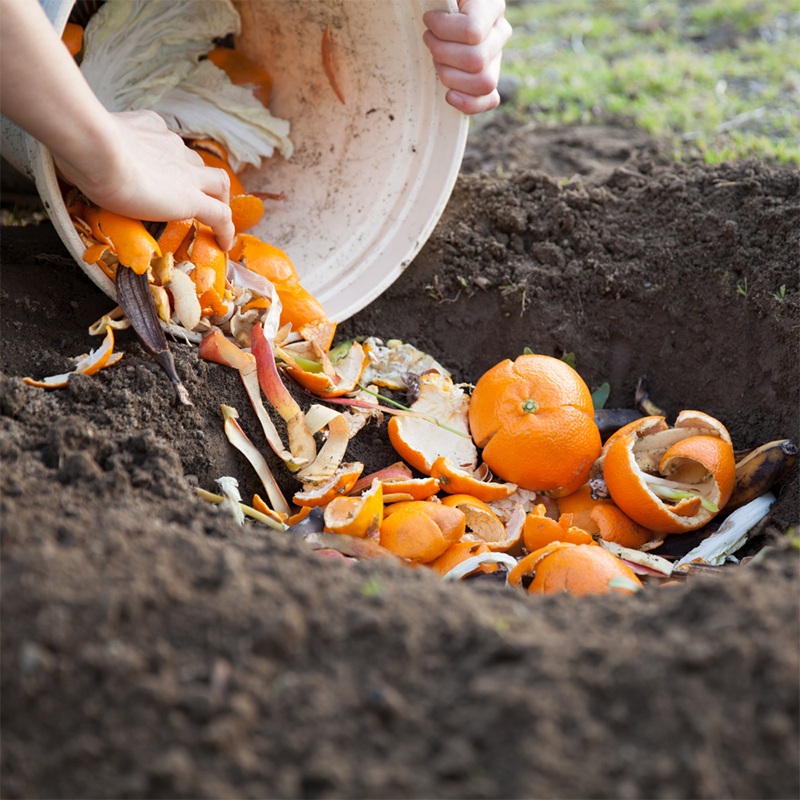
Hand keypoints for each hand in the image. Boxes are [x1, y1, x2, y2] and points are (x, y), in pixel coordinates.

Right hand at [53, 110, 235, 250]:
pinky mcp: (191, 198)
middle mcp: (173, 146)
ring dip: (220, 200)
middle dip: (200, 180)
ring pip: (219, 183)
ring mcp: (186, 174)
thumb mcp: (87, 142)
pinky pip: (221, 215)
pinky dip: (227, 230)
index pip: (169, 143)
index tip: (165, 174)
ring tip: (216, 222)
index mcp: (150, 129)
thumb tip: (67, 161)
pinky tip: (226, 244)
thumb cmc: (82, 144)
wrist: (96, 148)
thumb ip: (89, 150)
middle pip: (197, 163)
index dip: (172, 160)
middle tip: (197, 198)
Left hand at [423, 0, 511, 114]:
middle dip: (443, 54)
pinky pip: (488, 100)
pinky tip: (450, 95)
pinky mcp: (489, 80)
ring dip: (450, 75)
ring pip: (483, 82)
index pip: (472, 31)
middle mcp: (500, 33)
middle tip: (429, 40)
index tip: (428, 20)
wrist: (445, 14)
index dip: (443, 30)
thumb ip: (438, 1)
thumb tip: (430, 16)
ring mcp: (496, 59)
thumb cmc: (439, 3)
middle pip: (475, 60)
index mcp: (492, 6)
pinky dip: (468, 103)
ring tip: (437, 60)